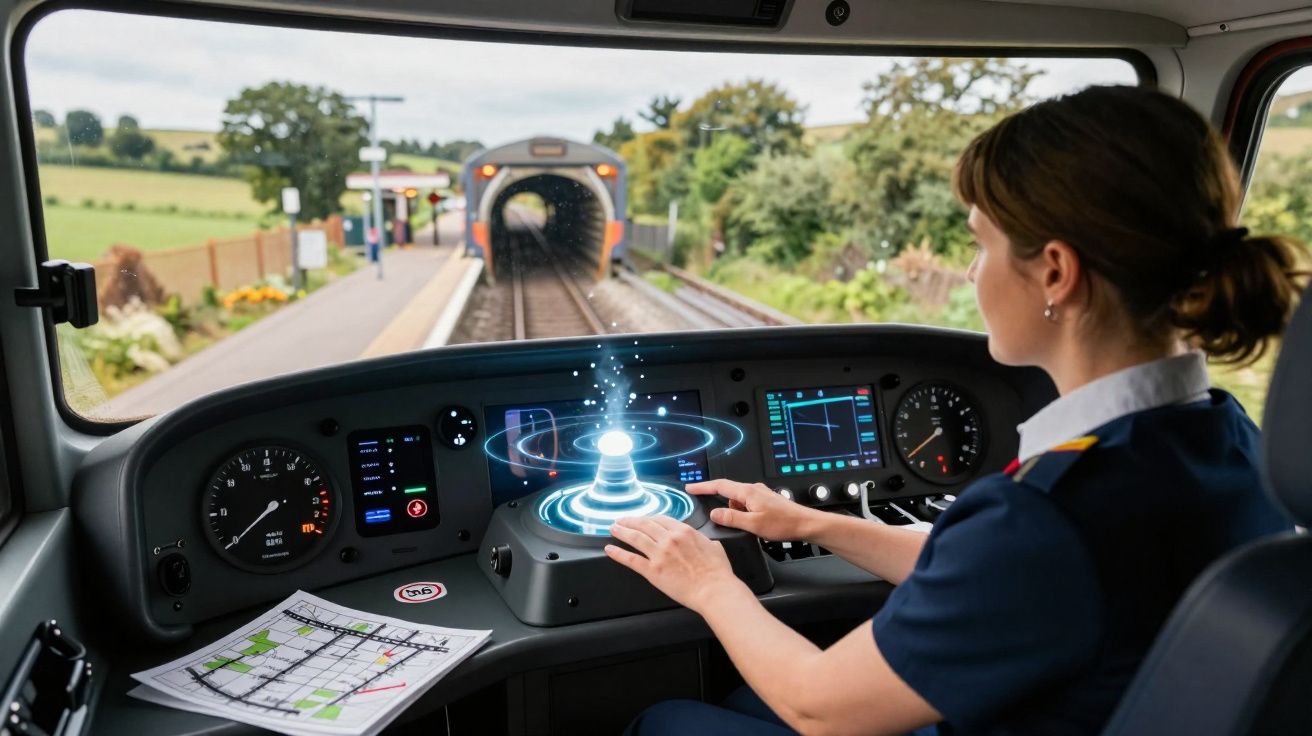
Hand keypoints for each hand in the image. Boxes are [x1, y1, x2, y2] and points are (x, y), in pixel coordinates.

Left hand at [606, 516, 745, 613]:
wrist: (714, 589)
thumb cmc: (717, 572)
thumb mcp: (714, 547)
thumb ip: (704, 541)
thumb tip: (704, 542)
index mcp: (684, 531)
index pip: (661, 519)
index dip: (649, 518)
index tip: (643, 520)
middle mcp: (669, 539)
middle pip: (644, 525)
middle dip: (631, 521)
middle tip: (622, 520)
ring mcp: (659, 554)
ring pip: (635, 538)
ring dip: (622, 532)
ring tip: (613, 529)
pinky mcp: (653, 570)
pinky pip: (631, 559)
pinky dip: (618, 553)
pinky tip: (611, 549)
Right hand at [687, 479, 819, 540]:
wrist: (806, 524)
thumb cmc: (784, 523)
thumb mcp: (753, 524)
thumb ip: (732, 518)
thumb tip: (715, 513)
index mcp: (748, 492)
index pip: (720, 486)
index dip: (703, 486)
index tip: (690, 487)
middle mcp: (753, 490)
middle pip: (728, 492)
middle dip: (719, 502)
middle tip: (714, 514)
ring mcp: (760, 494)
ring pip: (738, 500)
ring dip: (734, 511)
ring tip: (745, 526)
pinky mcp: (766, 501)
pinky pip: (748, 504)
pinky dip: (744, 512)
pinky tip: (751, 525)